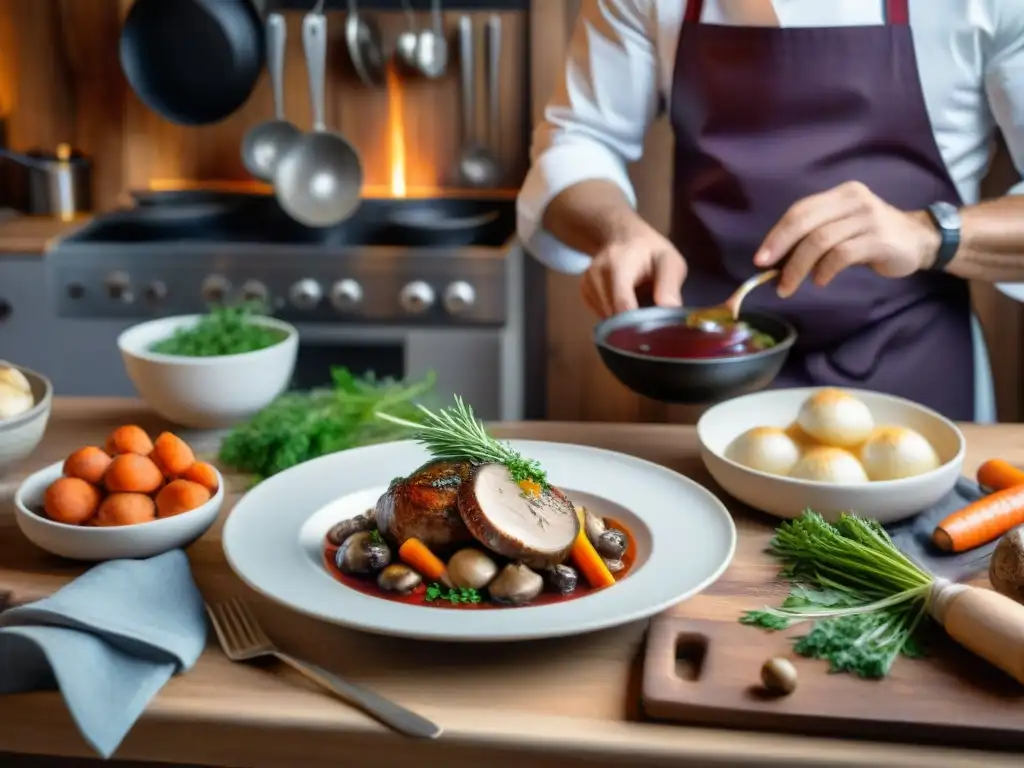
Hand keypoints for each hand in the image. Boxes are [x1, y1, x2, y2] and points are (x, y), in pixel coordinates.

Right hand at [581, 222, 687, 317]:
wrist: (622, 236)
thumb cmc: (650, 251)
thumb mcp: (669, 261)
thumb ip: (669, 285)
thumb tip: (670, 311)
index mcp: (617, 265)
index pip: (622, 305)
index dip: (637, 325)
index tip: (652, 333)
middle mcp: (596, 275)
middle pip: (613, 316)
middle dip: (633, 325)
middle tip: (651, 322)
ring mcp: (587, 284)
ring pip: (607, 320)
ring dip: (624, 322)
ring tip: (639, 306)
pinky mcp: (584, 293)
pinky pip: (602, 316)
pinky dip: (616, 317)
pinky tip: (626, 302)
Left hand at [754, 181, 941, 297]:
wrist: (920, 241)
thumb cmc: (872, 236)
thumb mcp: (843, 226)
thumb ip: (815, 234)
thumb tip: (777, 260)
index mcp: (840, 194)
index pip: (800, 210)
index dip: (777, 234)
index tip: (760, 259)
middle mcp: (853, 199)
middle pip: (805, 222)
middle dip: (782, 250)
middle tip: (768, 273)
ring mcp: (868, 217)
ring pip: (820, 241)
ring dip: (798, 267)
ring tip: (789, 286)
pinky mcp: (879, 239)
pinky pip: (841, 255)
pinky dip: (825, 270)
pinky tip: (820, 280)